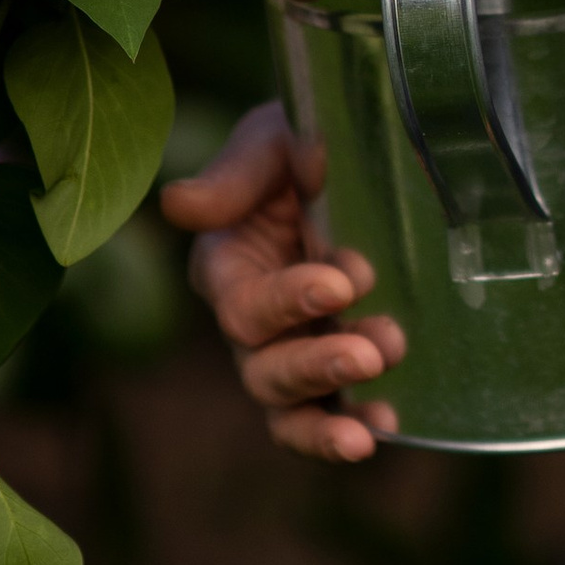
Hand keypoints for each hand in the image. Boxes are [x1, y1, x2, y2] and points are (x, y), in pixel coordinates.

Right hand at [162, 99, 406, 461]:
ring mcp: (291, 348)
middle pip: (263, 370)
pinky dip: (352, 426)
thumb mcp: (272, 138)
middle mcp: (252, 319)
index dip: (288, 302)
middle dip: (316, 366)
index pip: (244, 305)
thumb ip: (235, 174)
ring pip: (290, 407)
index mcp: (227, 264)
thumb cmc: (301, 138)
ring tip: (380, 407)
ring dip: (333, 412)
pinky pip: (329, 414)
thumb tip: (178, 205)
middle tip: (373, 353)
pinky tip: (386, 426)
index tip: (343, 282)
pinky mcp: (332, 366)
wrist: (355, 151)